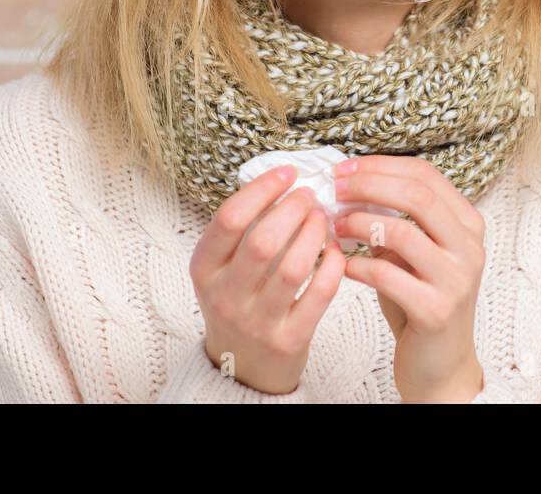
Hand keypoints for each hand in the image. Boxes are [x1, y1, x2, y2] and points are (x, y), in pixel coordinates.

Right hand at [189, 165, 346, 393]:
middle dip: (294, 209)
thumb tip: (283, 180)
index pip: (229, 218)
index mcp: (204, 268)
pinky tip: (336, 251)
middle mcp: (225, 295)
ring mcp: (256, 320)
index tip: (288, 173)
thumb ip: (243, 229)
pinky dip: (333, 266)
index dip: (263, 189)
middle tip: (310, 197)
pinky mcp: (288, 339)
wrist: (242, 367)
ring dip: (315, 234)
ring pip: (293, 267)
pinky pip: (319, 294)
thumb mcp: (222, 267)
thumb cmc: (238, 301)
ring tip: (323, 219)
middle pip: (263, 241)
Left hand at [332, 155, 485, 402]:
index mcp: (467, 224)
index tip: (344, 168)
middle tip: (334, 188)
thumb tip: (347, 185)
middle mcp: (470, 247)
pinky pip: (386, 275)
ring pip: (402, 232)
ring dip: (359, 224)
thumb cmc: (420, 299)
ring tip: (333, 225)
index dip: (381, 166)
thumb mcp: (413, 252)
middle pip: (418, 196)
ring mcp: (456, 280)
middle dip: (368, 186)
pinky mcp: (436, 311)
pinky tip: (339, 264)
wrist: (440, 364)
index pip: (425, 175)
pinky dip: (355, 265)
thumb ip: (394, 219)